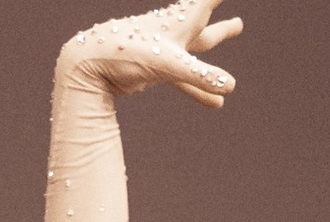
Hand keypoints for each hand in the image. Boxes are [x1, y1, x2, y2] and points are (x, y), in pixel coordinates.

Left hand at [63, 3, 242, 106]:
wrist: (91, 65)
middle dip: (222, 22)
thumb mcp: (168, 64)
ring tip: (235, 35)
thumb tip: (230, 86)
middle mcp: (174, 31)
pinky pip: (185, 82)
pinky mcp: (155, 68)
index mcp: (180, 21)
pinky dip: (200, 93)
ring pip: (198, 49)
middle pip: (205, 23)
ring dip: (216, 46)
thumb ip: (200, 76)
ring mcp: (165, 50)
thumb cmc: (128, 54)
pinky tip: (215, 103)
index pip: (206, 1)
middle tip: (238, 21)